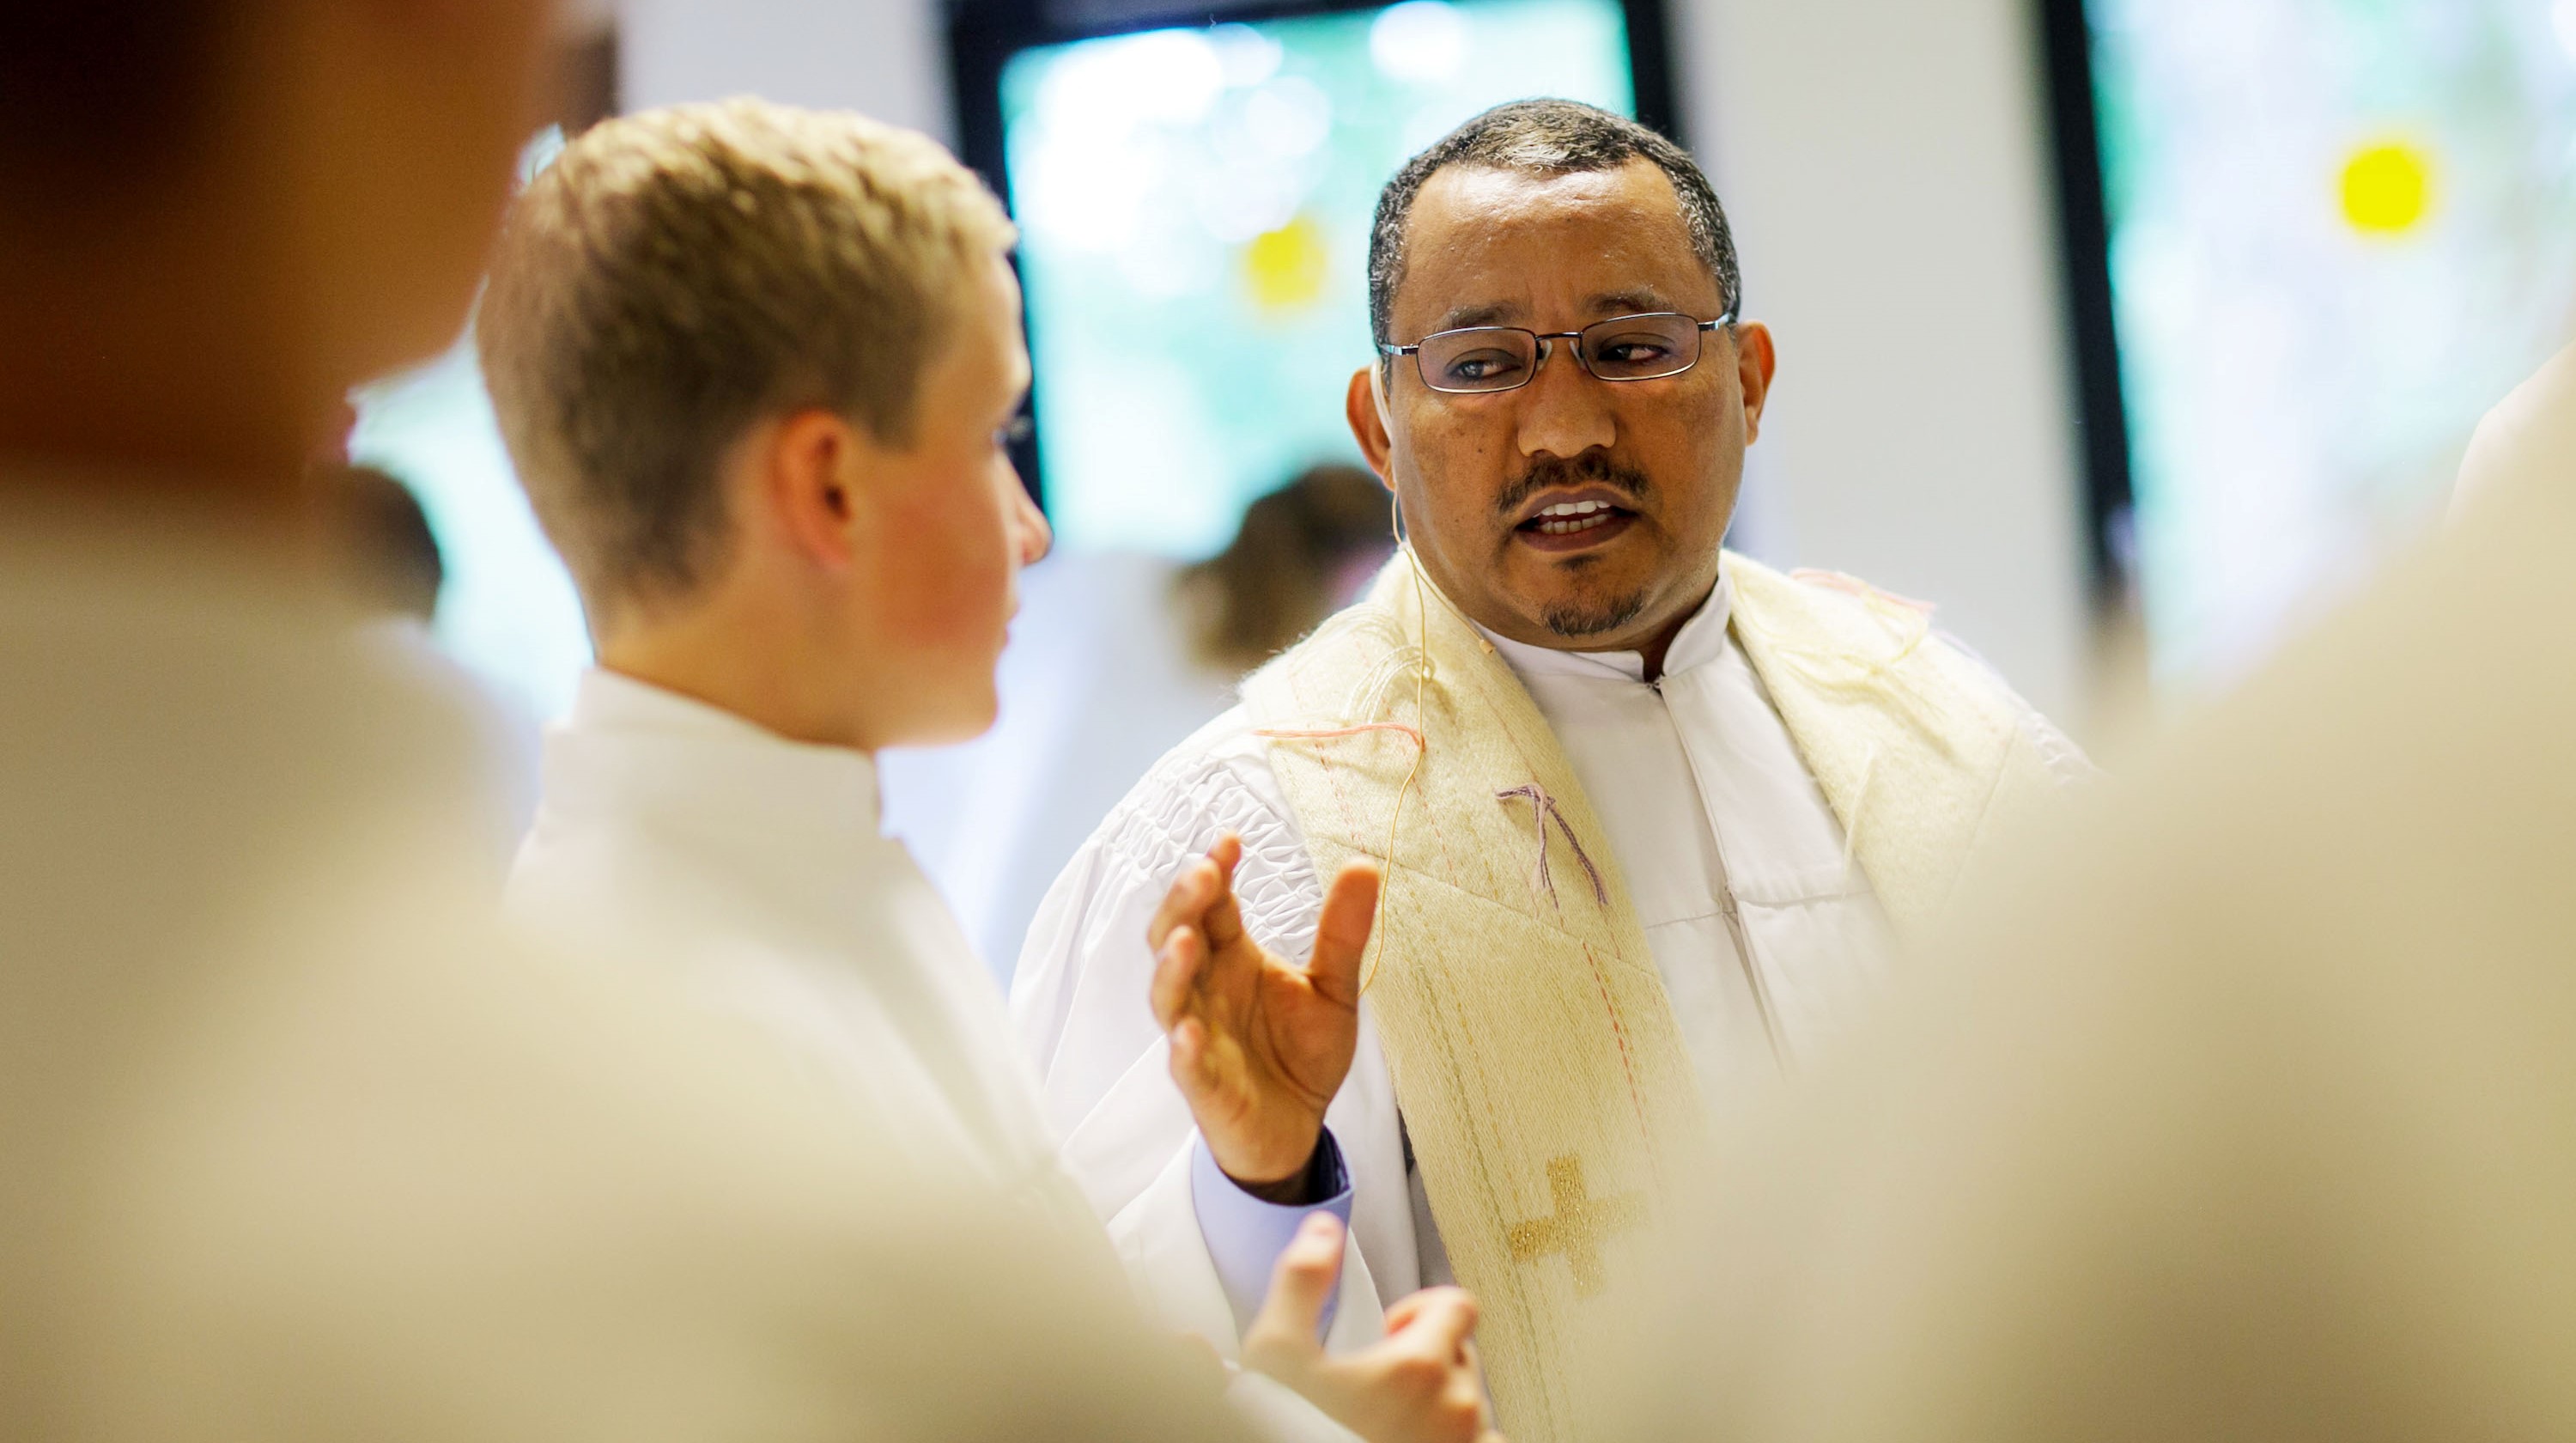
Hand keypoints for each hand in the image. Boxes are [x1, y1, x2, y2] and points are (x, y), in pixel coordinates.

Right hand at [1149, 834, 1380, 1189]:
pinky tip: (1190, 1034)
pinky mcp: (1204, 1086)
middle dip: (1182, 905)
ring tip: (1185, 942)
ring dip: (1172, 969)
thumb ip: (1342, 932)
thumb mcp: (1332, 987)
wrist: (1297, 1129)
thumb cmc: (1300, 1053)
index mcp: (1232, 958)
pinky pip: (1185, 1066)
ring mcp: (1198, 1036)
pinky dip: (1184, 1049)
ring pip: (1169, 997)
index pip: (1211, 905)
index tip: (1231, 841)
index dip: (1214, 871)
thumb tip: (1364, 864)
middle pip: (1174, 937)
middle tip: (1203, 875)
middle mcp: (1206, 990)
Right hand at [1243, 1214, 1498, 1442]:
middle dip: (1427, 1357)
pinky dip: (1458, 1441)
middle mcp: (1457, 1408)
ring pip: (1471, 1403)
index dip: (1421, 1309)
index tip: (1390, 1332)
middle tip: (1379, 1381)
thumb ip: (1301, 1281)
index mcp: (1420, 1365)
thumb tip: (1322, 1231)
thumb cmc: (1290, 1431)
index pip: (1459, 1305)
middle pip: (1463, 1354)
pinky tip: (1414, 1441)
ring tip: (1391, 1419)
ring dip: (1440, 1403)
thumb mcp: (1277, 1353)